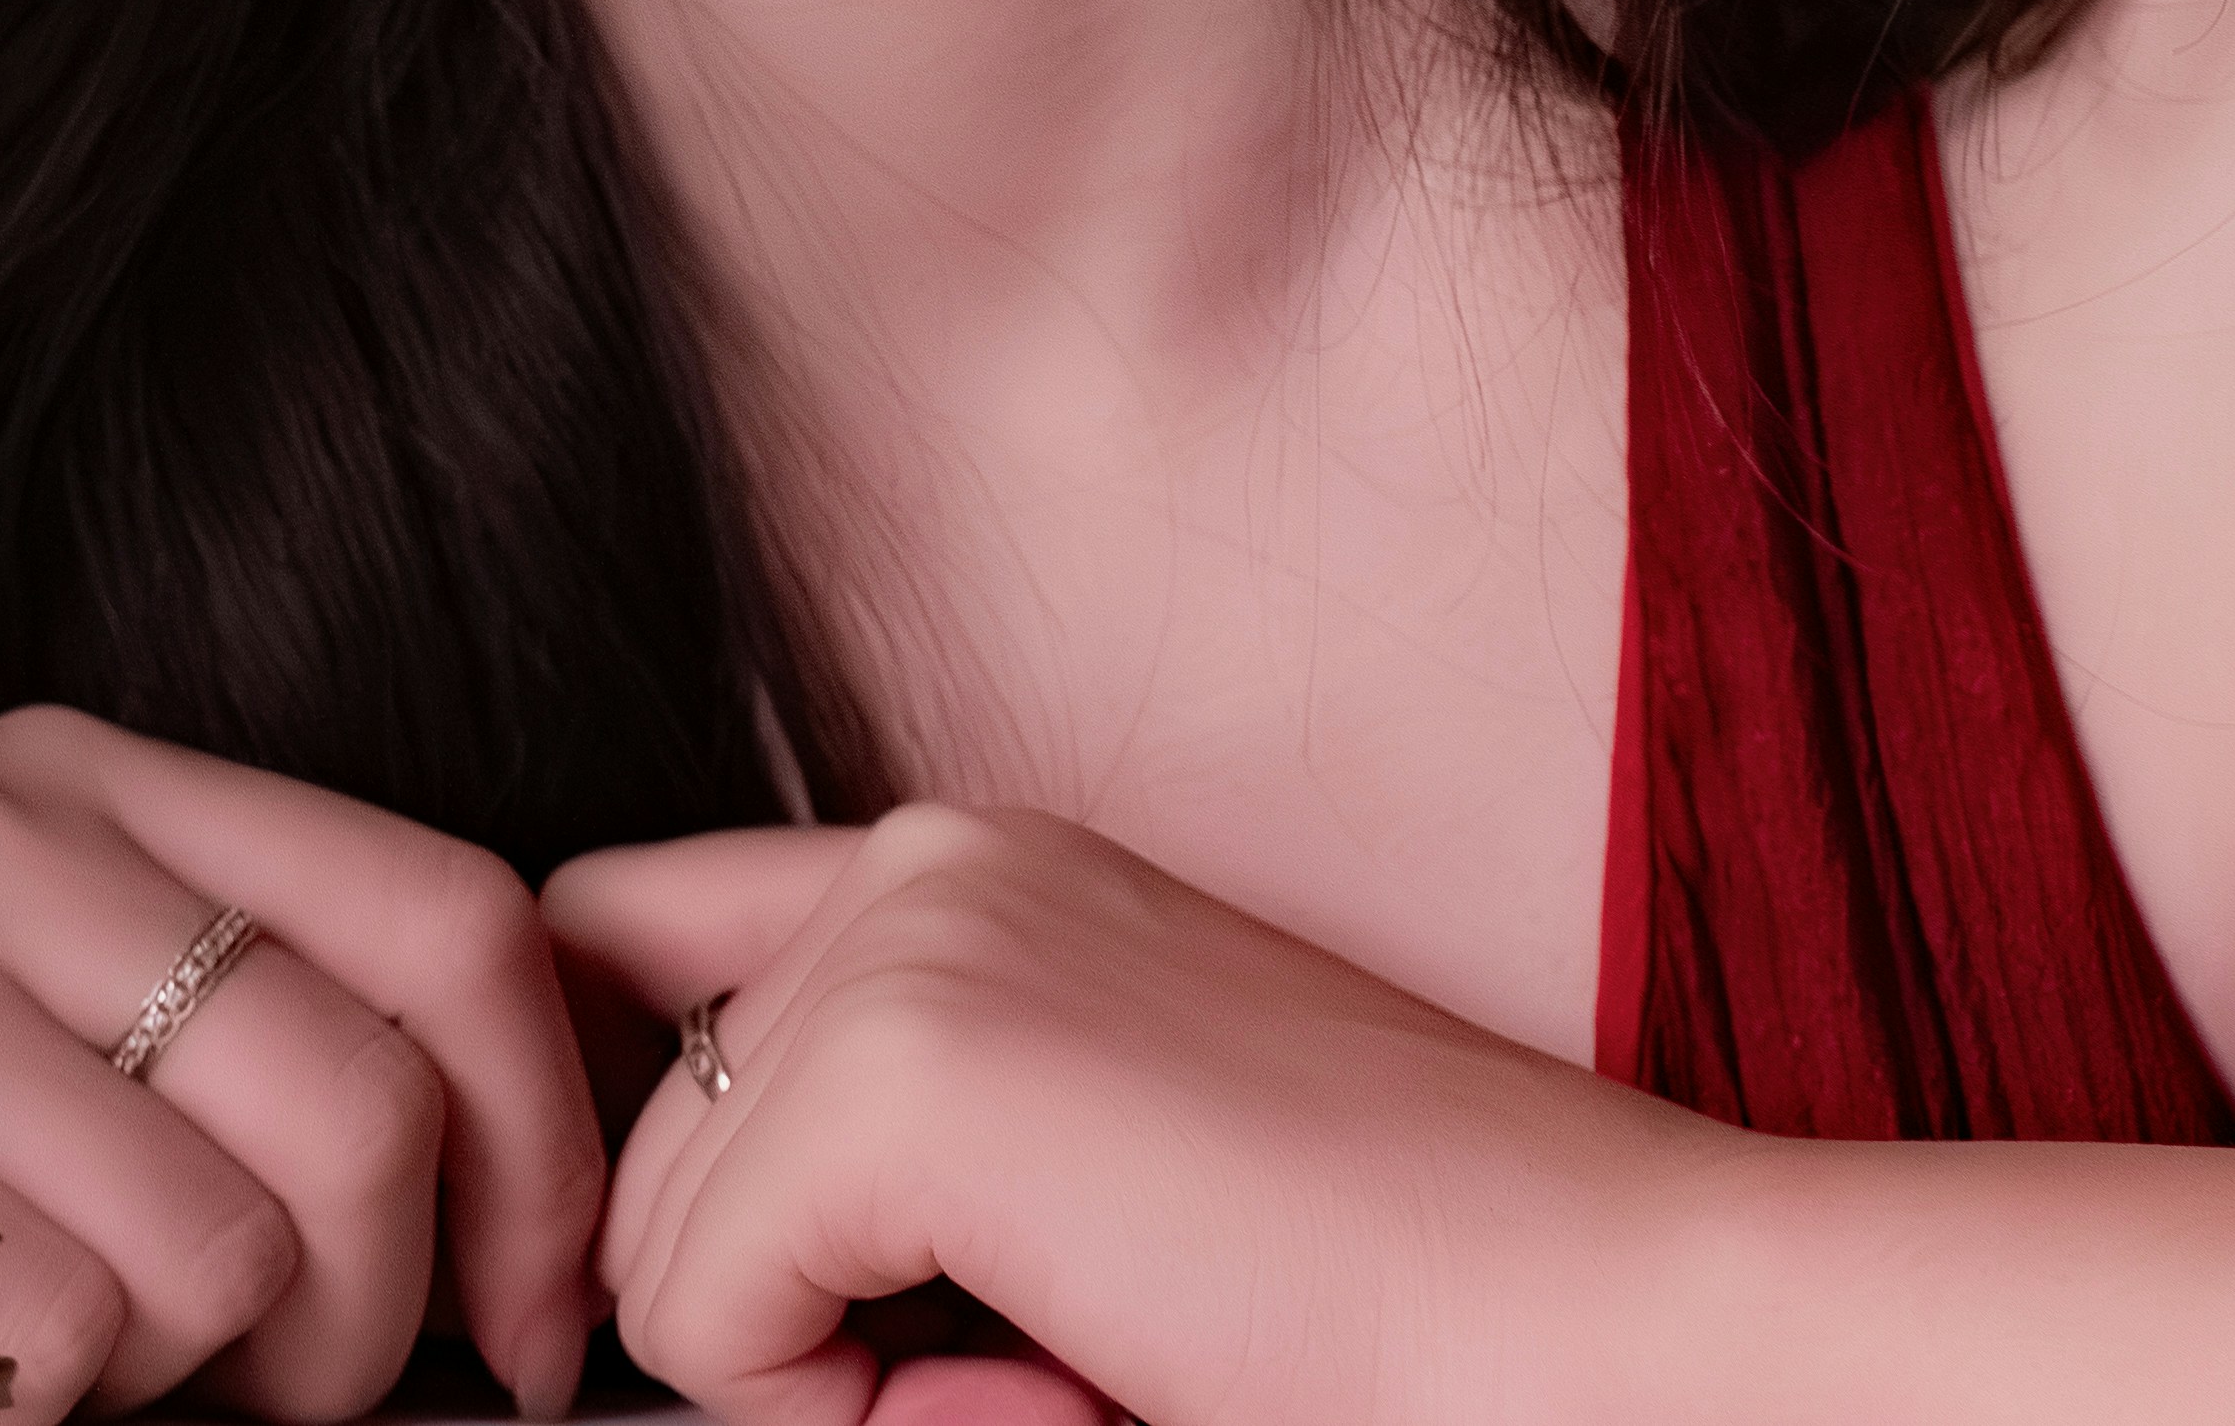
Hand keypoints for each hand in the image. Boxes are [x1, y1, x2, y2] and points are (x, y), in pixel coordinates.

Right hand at [0, 706, 607, 1418]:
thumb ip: (151, 1024)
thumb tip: (450, 1220)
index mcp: (53, 778)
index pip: (444, 920)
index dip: (548, 1147)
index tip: (529, 1321)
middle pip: (371, 1102)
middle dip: (382, 1323)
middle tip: (273, 1411)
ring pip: (220, 1253)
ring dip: (171, 1395)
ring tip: (10, 1381)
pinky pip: (47, 1341)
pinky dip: (7, 1416)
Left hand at [545, 805, 1735, 1425]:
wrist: (1619, 1345)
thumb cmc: (1380, 1318)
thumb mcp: (1070, 1191)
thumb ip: (854, 1177)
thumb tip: (616, 1278)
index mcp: (965, 877)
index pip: (626, 967)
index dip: (664, 1173)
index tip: (791, 1314)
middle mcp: (921, 863)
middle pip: (639, 1144)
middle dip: (786, 1314)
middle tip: (1050, 1353)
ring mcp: (917, 943)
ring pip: (656, 1242)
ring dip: (828, 1368)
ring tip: (1077, 1355)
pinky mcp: (918, 1068)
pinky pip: (701, 1316)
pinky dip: (842, 1412)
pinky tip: (1064, 1378)